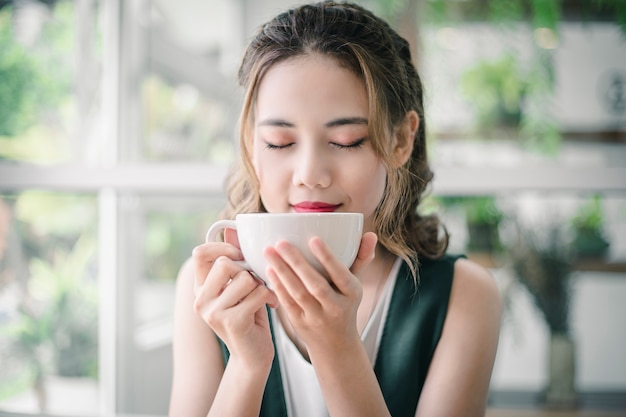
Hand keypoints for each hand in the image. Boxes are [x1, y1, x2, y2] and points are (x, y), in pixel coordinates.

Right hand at [192, 228, 278, 368]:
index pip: (199, 253)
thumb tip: (233, 229)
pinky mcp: (231, 321)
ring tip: (265, 297)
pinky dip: (271, 296)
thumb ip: (235, 261)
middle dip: (247, 271)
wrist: (253, 357)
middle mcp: (200, 300)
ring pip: (245, 278)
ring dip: (261, 285)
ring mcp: (213, 312)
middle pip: (225, 263)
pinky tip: (272, 306)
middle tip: (256, 284)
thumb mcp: (240, 287)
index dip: (222, 247)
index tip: (240, 254)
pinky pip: (258, 293)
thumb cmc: (250, 317)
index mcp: (200, 288)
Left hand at [263, 232, 376, 352]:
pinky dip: (278, 286)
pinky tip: (269, 270)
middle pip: (316, 285)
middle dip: (297, 263)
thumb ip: (361, 258)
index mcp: (352, 294)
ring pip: (298, 293)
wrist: (335, 344)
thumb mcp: (355, 284)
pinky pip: (288, 303)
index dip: (328, 258)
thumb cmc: (344, 303)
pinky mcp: (300, 324)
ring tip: (269, 252)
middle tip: (281, 242)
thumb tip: (372, 234)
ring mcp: (317, 318)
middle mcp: (336, 307)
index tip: (313, 239)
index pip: (341, 275)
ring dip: (282, 271)